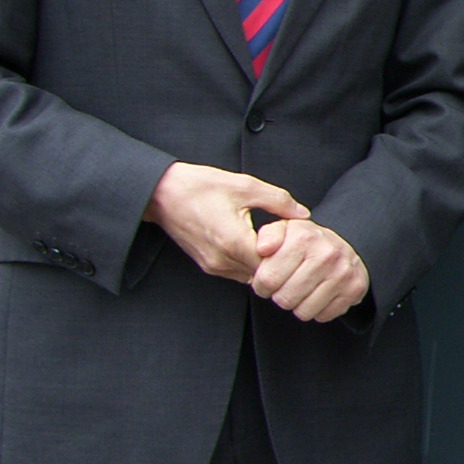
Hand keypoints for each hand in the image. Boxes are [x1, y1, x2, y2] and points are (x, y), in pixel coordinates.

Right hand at [144, 162, 305, 281]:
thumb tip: (303, 214)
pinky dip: (250, 264)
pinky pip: (237, 273)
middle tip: (291, 244)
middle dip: (281, 262)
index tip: (298, 241)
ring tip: (274, 244)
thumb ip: (279, 201)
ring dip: (265, 265)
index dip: (290, 255)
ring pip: (252, 277)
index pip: (275, 266)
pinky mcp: (208, 266)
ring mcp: (214, 266)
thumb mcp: (245, 186)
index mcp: (234, 242)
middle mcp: (223, 261)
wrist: (160, 193)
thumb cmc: (199, 186)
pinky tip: (256, 246)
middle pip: (265, 276)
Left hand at [251, 219, 369, 321]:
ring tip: (301, 290)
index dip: (261, 285)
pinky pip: (323, 316)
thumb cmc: (304, 243)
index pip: (268, 280)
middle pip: (285, 299)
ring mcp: (343, 272)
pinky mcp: (355, 288)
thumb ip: (267, 236)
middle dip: (280, 296)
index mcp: (305, 238)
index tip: (267, 280)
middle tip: (285, 286)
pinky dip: (317, 310)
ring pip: (304, 311)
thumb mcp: (282, 230)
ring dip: (298, 305)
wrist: (339, 247)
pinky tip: (317, 294)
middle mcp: (327, 254)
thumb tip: (263, 248)